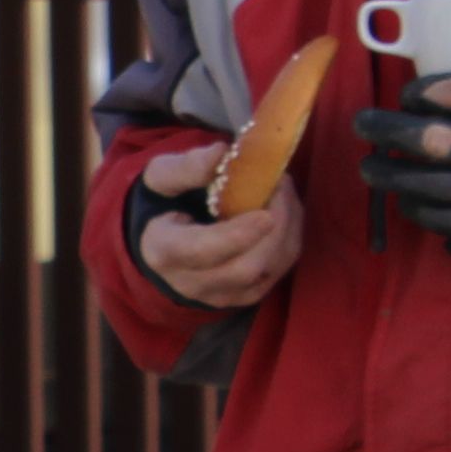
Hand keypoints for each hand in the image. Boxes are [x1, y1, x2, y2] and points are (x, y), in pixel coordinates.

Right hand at [134, 143, 303, 311]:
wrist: (162, 240)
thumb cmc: (163, 203)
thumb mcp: (161, 177)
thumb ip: (187, 166)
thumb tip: (222, 154)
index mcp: (163, 250)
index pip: (201, 251)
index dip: (237, 236)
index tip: (266, 214)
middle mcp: (190, 283)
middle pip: (243, 268)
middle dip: (276, 229)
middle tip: (282, 186)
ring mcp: (218, 296)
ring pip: (265, 273)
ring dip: (287, 231)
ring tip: (284, 193)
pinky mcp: (241, 298)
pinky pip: (276, 274)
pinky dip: (288, 241)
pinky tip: (285, 213)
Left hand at [353, 72, 450, 256]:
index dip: (423, 93)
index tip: (405, 93)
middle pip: (432, 140)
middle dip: (389, 131)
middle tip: (363, 124)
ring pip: (429, 184)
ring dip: (391, 176)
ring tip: (368, 167)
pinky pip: (446, 220)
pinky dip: (419, 211)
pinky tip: (404, 201)